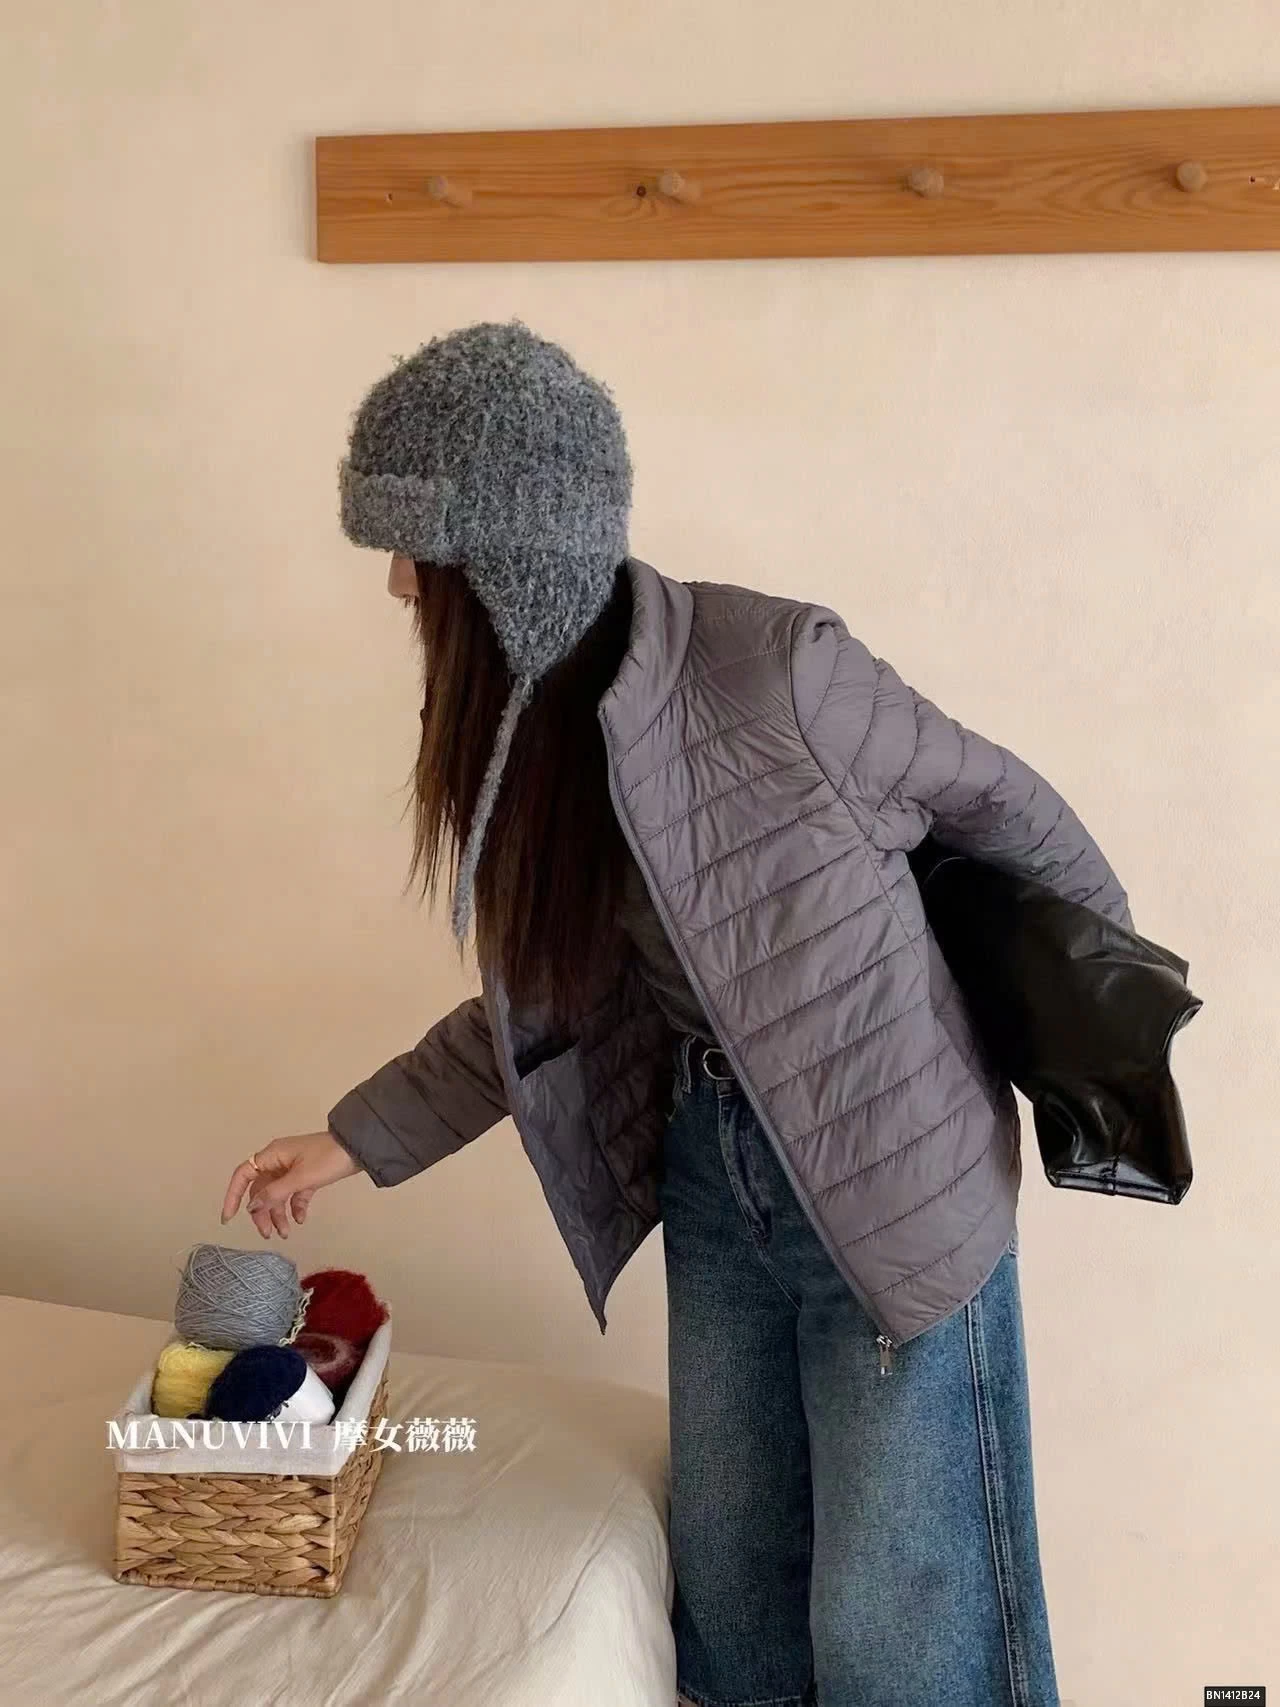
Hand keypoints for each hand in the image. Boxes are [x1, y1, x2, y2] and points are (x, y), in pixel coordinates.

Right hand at [220, 1132, 361, 1240]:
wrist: (359, 1148)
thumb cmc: (327, 1159)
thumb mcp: (300, 1178)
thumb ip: (275, 1193)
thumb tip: (251, 1207)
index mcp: (272, 1155)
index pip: (243, 1175)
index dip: (233, 1196)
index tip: (229, 1218)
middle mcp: (278, 1161)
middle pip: (261, 1190)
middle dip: (262, 1213)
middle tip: (267, 1234)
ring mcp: (293, 1168)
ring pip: (277, 1195)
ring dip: (279, 1214)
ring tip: (286, 1233)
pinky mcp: (307, 1175)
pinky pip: (294, 1194)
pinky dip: (295, 1207)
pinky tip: (301, 1219)